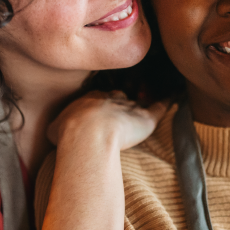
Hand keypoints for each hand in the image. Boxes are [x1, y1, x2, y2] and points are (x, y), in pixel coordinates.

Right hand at [48, 90, 168, 150]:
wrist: (88, 134)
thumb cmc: (69, 132)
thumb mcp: (54, 128)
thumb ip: (56, 127)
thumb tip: (54, 131)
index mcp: (89, 98)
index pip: (98, 98)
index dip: (100, 104)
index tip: (100, 109)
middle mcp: (110, 98)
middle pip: (118, 95)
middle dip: (120, 100)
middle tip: (122, 107)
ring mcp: (129, 106)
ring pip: (137, 100)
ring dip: (141, 100)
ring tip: (147, 97)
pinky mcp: (146, 118)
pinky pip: (159, 106)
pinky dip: (167, 101)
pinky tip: (175, 97)